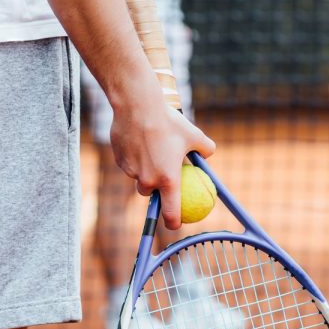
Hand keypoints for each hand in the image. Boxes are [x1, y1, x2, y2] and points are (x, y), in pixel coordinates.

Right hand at [110, 102, 214, 229]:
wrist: (138, 107)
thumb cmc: (169, 122)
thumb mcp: (194, 135)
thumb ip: (206, 149)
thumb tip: (208, 156)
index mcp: (168, 180)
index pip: (171, 213)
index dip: (174, 222)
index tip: (176, 222)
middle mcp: (148, 180)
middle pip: (151, 193)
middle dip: (156, 186)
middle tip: (162, 173)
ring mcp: (131, 172)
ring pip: (138, 177)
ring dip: (145, 170)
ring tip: (151, 150)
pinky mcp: (119, 161)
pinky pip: (128, 165)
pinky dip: (134, 158)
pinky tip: (139, 141)